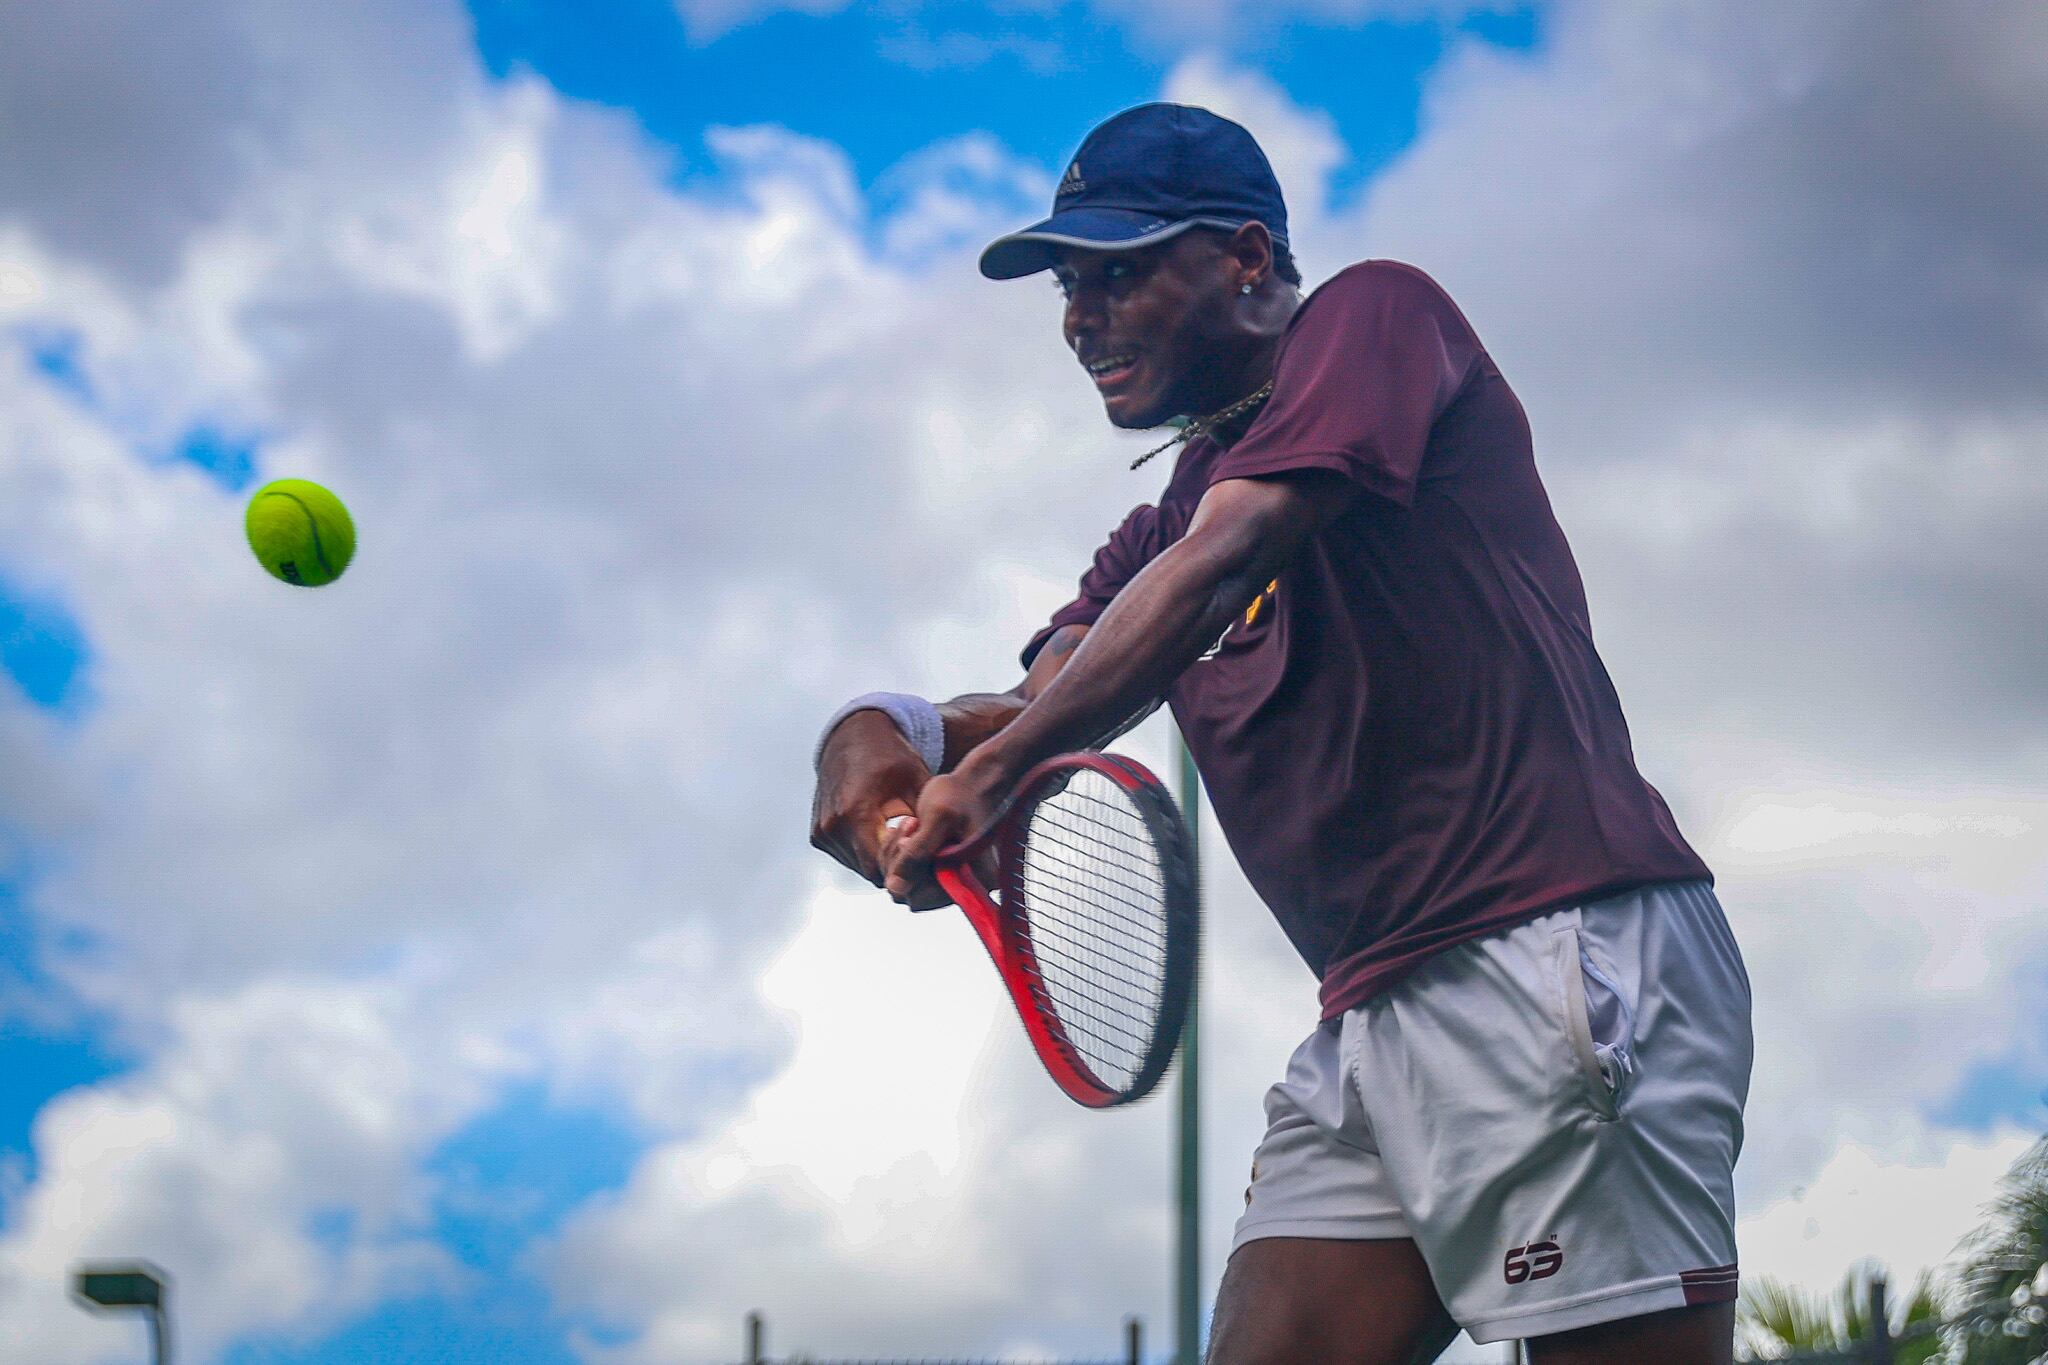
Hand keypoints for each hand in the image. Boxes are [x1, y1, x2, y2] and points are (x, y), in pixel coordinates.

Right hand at [809, 709, 929, 885]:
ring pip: (858, 867)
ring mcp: (821, 832)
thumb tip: (941, 854)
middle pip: (870, 871)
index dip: (903, 864)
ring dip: (879, 860)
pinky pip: (847, 857)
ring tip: (896, 835)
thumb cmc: (891, 757)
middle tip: (912, 843)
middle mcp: (832, 825)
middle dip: (894, 865)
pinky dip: (865, 852)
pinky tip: (879, 832)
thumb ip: (926, 820)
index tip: (917, 844)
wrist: (853, 737)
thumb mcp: (917, 781)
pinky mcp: (817, 835)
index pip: (880, 867)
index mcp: (855, 811)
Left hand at [883, 752, 1012, 905]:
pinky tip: (911, 828)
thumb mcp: (937, 819)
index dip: (906, 870)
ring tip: (912, 823)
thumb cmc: (961, 796)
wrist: (972, 783)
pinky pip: (908, 873)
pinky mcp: (939, 871)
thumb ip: (917, 854)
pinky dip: (901, 851)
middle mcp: (962, 888)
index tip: (911, 837)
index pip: (920, 898)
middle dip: (900, 860)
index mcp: (972, 881)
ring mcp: (949, 881)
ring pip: (905, 883)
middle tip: (910, 826)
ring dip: (899, 853)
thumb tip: (895, 888)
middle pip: (910, 894)